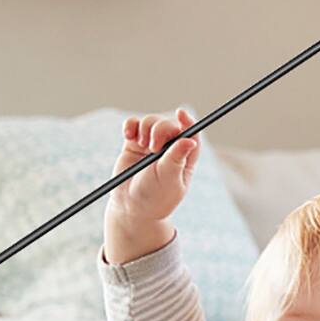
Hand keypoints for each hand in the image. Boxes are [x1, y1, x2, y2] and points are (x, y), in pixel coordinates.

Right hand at [108, 106, 202, 228]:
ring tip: (142, 145)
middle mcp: (169, 148)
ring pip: (151, 121)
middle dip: (160, 129)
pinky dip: (130, 125)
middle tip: (153, 147)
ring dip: (145, 127)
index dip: (188, 121)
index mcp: (184, 158)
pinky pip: (133, 124)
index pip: (191, 134)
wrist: (130, 207)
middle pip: (169, 124)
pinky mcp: (134, 143)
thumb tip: (190, 140)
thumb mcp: (167, 180)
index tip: (180, 114)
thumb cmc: (154, 197)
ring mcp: (151, 144)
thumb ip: (176, 158)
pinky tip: (128, 135)